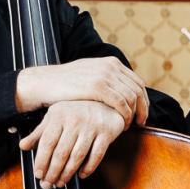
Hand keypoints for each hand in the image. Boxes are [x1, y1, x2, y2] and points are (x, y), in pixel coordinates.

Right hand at [16, 58, 149, 127]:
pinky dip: (125, 116)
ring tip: (128, 126)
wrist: (45, 82)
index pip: (137, 82)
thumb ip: (106, 79)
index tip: (142, 114)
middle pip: (138, 90)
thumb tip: (120, 89)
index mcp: (111, 62)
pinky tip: (122, 125)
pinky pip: (121, 103)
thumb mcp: (90, 74)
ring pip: (132, 98)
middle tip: (141, 123)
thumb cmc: (65, 83)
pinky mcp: (98, 87)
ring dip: (134, 114)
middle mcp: (111, 66)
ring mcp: (105, 75)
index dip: (143, 100)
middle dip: (143, 108)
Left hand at [19, 100, 128, 188]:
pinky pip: (97, 154)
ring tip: (61, 182)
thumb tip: (23, 146)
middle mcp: (75, 120)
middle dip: (53, 172)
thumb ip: (40, 132)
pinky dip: (89, 167)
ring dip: (68, 173)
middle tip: (47, 184)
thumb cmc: (77, 110)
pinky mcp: (107, 132)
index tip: (38, 174)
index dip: (41, 161)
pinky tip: (81, 175)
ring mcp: (92, 126)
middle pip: (61, 152)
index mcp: (59, 115)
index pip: (47, 142)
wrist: (106, 100)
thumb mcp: (56, 116)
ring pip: (77, 156)